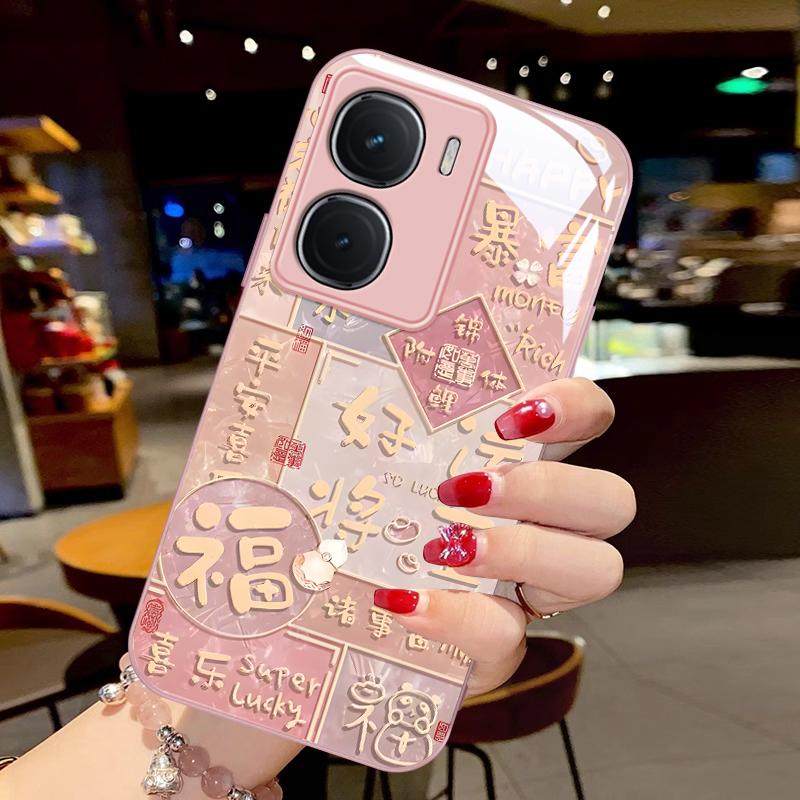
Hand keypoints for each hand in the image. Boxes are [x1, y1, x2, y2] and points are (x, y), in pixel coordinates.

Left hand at [373, 378, 634, 695]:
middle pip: (612, 499)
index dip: (574, 408)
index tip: (509, 418)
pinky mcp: (501, 644)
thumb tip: (313, 348)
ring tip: (445, 547)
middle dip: (547, 488)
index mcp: (524, 462)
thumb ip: (375, 415)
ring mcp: (533, 588)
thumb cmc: (367, 515)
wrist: (350, 613)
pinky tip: (403, 601)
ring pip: (597, 568)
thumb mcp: (370, 456)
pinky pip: (510, 636)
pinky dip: (460, 617)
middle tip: (465, 488)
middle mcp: (549, 523)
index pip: (591, 417)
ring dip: (524, 551)